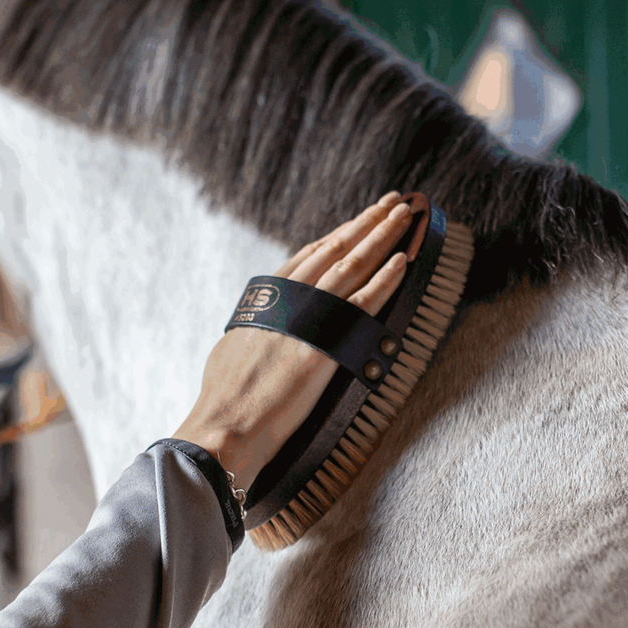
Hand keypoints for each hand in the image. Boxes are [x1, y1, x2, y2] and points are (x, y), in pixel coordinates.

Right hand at [172, 193, 413, 490]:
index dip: (336, 235)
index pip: (308, 256)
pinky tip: (403, 260)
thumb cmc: (224, 399)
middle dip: (365, 223)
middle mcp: (288, 300)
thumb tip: (265, 328)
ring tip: (402, 215)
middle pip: (334, 250)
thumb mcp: (234, 348)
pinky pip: (365, 302)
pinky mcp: (326, 343)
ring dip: (381, 237)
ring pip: (353, 265)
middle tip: (391, 202)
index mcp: (266, 299)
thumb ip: (257, 329)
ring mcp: (308, 319)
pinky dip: (386, 278)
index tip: (356, 221)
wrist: (226, 425)